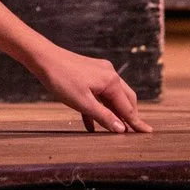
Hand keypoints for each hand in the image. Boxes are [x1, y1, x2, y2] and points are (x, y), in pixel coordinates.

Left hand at [30, 45, 147, 132]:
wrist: (41, 57)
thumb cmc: (61, 78)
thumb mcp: (83, 102)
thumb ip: (104, 116)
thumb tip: (122, 129)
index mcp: (111, 81)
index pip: (128, 107)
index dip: (137, 122)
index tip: (148, 133)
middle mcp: (109, 74)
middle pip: (124, 99)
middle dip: (128, 116)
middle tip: (133, 132)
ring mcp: (98, 72)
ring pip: (110, 97)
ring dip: (112, 113)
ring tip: (114, 130)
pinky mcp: (87, 73)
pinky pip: (96, 94)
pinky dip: (97, 107)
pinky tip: (91, 124)